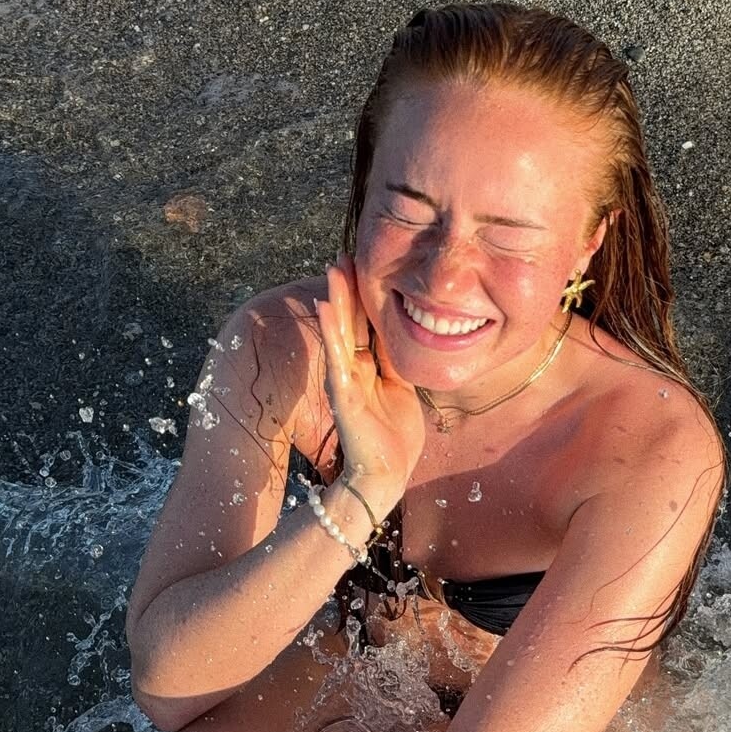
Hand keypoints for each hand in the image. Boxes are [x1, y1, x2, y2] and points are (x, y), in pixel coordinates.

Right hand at [314, 251, 424, 491]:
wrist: (385, 477)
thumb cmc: (394, 438)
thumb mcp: (402, 389)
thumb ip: (397, 363)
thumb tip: (406, 333)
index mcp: (369, 369)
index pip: (366, 323)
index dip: (364, 294)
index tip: (362, 263)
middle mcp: (353, 370)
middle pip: (351, 321)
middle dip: (347, 288)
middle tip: (343, 254)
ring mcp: (346, 381)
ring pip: (340, 333)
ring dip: (336, 300)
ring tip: (333, 270)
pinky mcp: (344, 396)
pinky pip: (336, 359)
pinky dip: (331, 334)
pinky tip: (325, 309)